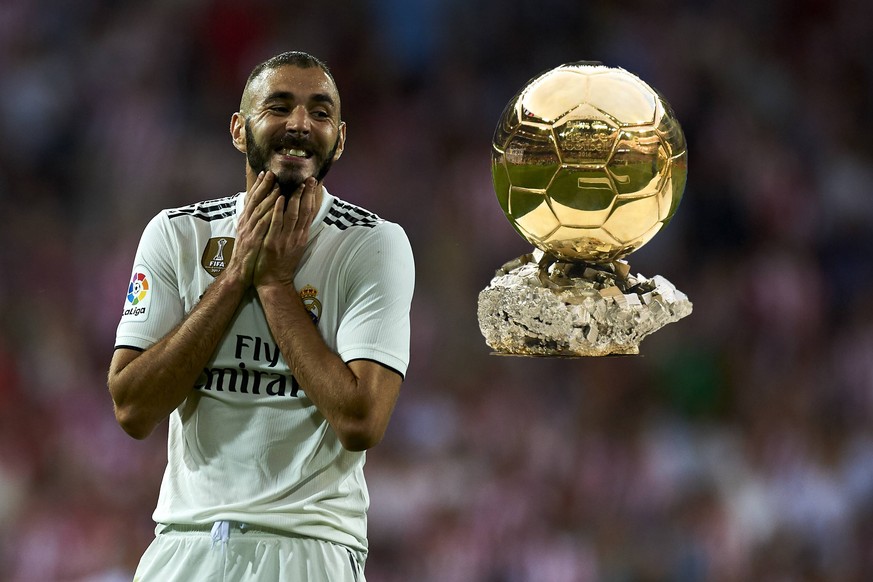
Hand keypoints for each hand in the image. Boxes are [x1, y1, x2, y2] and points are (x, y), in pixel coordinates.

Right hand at [224, 171, 280, 285]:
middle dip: (263, 186)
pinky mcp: (254, 241)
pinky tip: (277, 207)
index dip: (258, 186)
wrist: (239, 273)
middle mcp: (245, 224)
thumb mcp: (247, 235)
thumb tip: (256, 209)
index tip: (265, 173)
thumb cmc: (246, 254)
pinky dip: (269, 214)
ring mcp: (249, 232)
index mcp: (245, 221)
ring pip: (259, 211)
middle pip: (255, 201)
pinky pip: (263, 225)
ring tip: (278, 185)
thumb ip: (252, 221)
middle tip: (271, 173)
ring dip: (269, 197)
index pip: (251, 200)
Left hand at [254, 177, 317, 289]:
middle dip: (307, 194)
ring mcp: (285, 239)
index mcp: (302, 236)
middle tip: (309, 179)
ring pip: (292, 215)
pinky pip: (276, 223)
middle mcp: (296, 236)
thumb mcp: (296, 247)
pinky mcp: (272, 242)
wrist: (274, 281)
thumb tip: (302, 216)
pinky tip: (278, 198)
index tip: (314, 184)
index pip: (310, 213)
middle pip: (305, 211)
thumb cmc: (283, 263)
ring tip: (297, 184)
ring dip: (295, 198)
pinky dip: (278, 210)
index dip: (312, 197)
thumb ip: (298, 231)